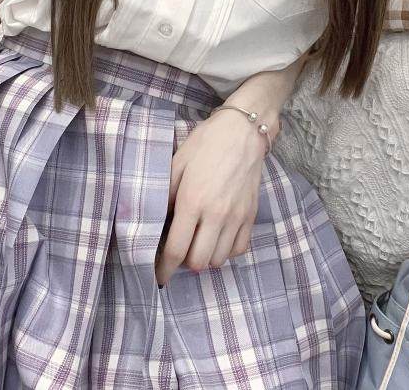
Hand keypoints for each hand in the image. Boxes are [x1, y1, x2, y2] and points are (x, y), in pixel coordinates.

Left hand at [154, 108, 279, 285]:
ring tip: (198, 244)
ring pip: (219, 259)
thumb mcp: (177, 165)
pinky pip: (239, 249)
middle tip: (179, 252)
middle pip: (199, 261)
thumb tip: (157, 221)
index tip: (159, 277)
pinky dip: (227, 251)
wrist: (243, 131)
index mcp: (192, 202)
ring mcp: (236, 216)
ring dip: (206, 257)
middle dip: (184, 263)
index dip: (164, 269)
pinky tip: (218, 239)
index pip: (176, 250)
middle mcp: (216, 214)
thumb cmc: (205, 144)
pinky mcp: (251, 214)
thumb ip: (166, 195)